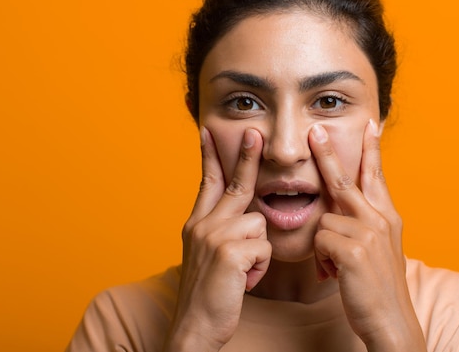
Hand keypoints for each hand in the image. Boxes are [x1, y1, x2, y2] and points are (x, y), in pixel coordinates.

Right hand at [163, 127, 271, 351]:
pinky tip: (242, 281)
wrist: (195, 327)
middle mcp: (203, 224)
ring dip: (258, 252)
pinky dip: (259, 269)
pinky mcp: (229, 251)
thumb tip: (243, 213)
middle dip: (245, 156)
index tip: (207, 132)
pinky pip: (264, 248)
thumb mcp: (207, 255)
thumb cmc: (209, 293)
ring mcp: (214, 236)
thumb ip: (220, 230)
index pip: (207, 182)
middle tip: (254, 131)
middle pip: (234, 183)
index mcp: (197, 223)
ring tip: (241, 273)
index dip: (209, 156)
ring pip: (259, 224)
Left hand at [310, 120, 425, 351]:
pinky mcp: (354, 249)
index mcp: (387, 216)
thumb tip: (338, 211)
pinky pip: (321, 241)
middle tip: (314, 130)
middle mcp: (380, 218)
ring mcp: (368, 232)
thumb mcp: (379, 249)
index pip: (376, 175)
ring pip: (324, 220)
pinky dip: (323, 261)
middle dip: (327, 153)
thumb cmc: (379, 286)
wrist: (392, 321)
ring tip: (340, 268)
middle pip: (346, 178)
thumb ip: (363, 225)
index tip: (370, 124)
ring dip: (325, 247)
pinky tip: (337, 275)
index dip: (372, 149)